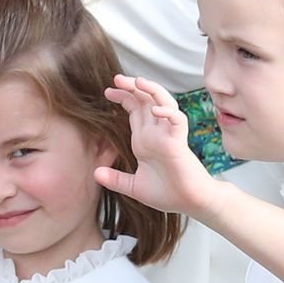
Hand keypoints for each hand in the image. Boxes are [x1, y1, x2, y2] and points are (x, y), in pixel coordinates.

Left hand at [94, 76, 215, 216]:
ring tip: (138, 82)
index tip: (108, 91)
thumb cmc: (167, 194)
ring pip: (164, 104)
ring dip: (152, 91)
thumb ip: (116, 179)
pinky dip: (168, 113)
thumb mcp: (134, 187)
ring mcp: (169, 136)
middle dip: (133, 87)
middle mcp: (156, 134)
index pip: (135, 109)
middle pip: (146, 101)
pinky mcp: (180, 143)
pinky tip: (155, 110)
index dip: (123, 97)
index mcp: (145, 140)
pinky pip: (177, 121)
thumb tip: (95, 173)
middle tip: (117, 78)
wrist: (188, 204)